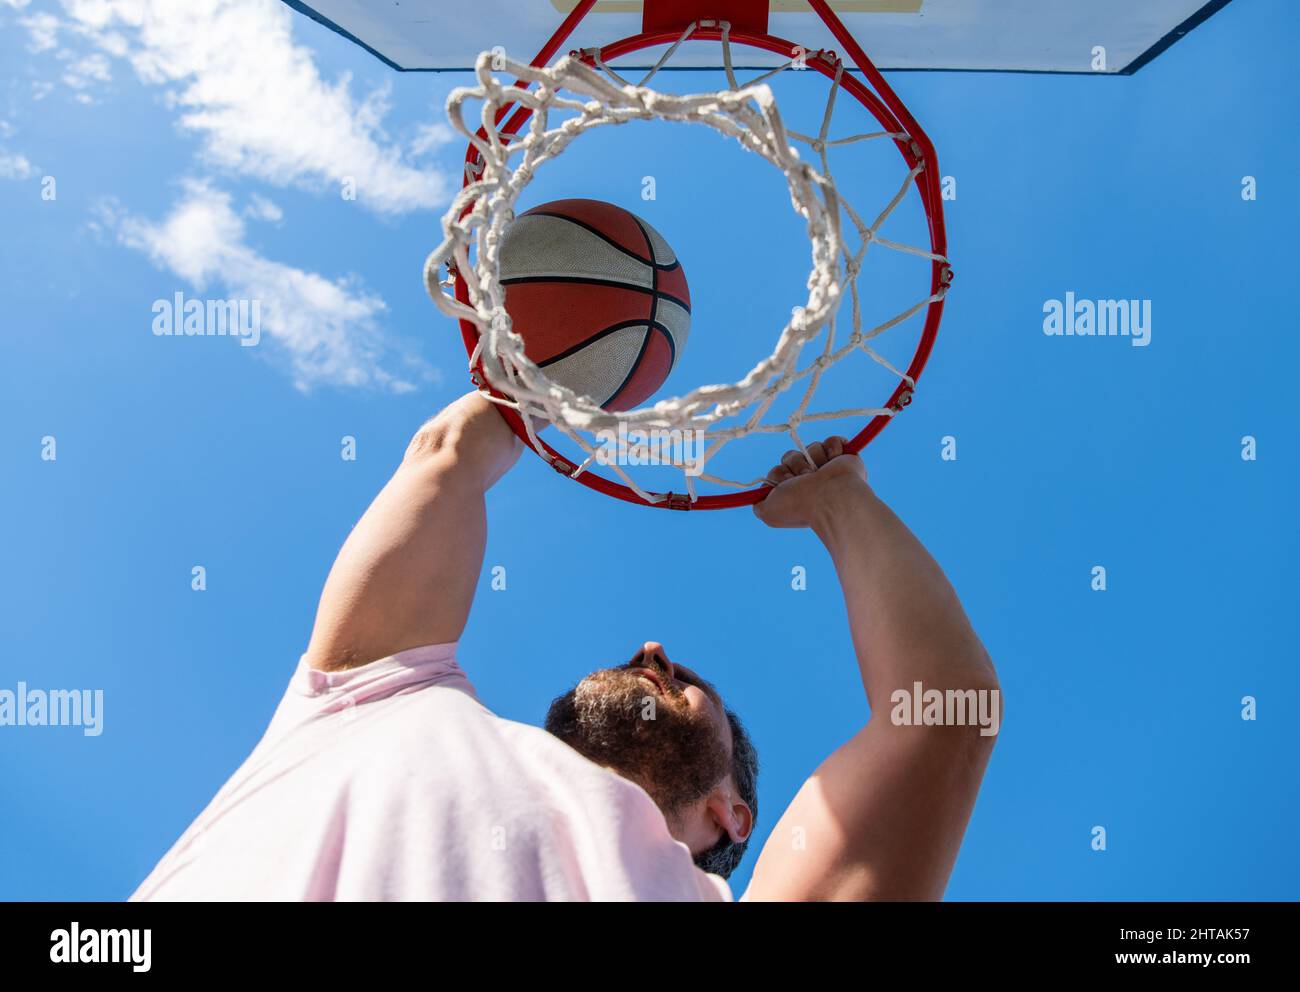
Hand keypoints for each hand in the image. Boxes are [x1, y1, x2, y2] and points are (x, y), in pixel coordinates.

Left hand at [753, 436, 868, 529]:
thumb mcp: (769, 512)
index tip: (786, 485)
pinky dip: (833, 449)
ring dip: (814, 458)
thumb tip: (759, 497)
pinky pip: (831, 440)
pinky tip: (835, 461)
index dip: (779, 475)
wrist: (829, 496)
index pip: (778, 470)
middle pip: (791, 456)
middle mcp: (811, 479)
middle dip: (796, 465)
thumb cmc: (800, 505)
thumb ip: (760, 506)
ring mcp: (828, 467)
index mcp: (796, 491)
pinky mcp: (844, 455)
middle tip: (806, 478)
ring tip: (822, 474)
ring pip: (810, 447)